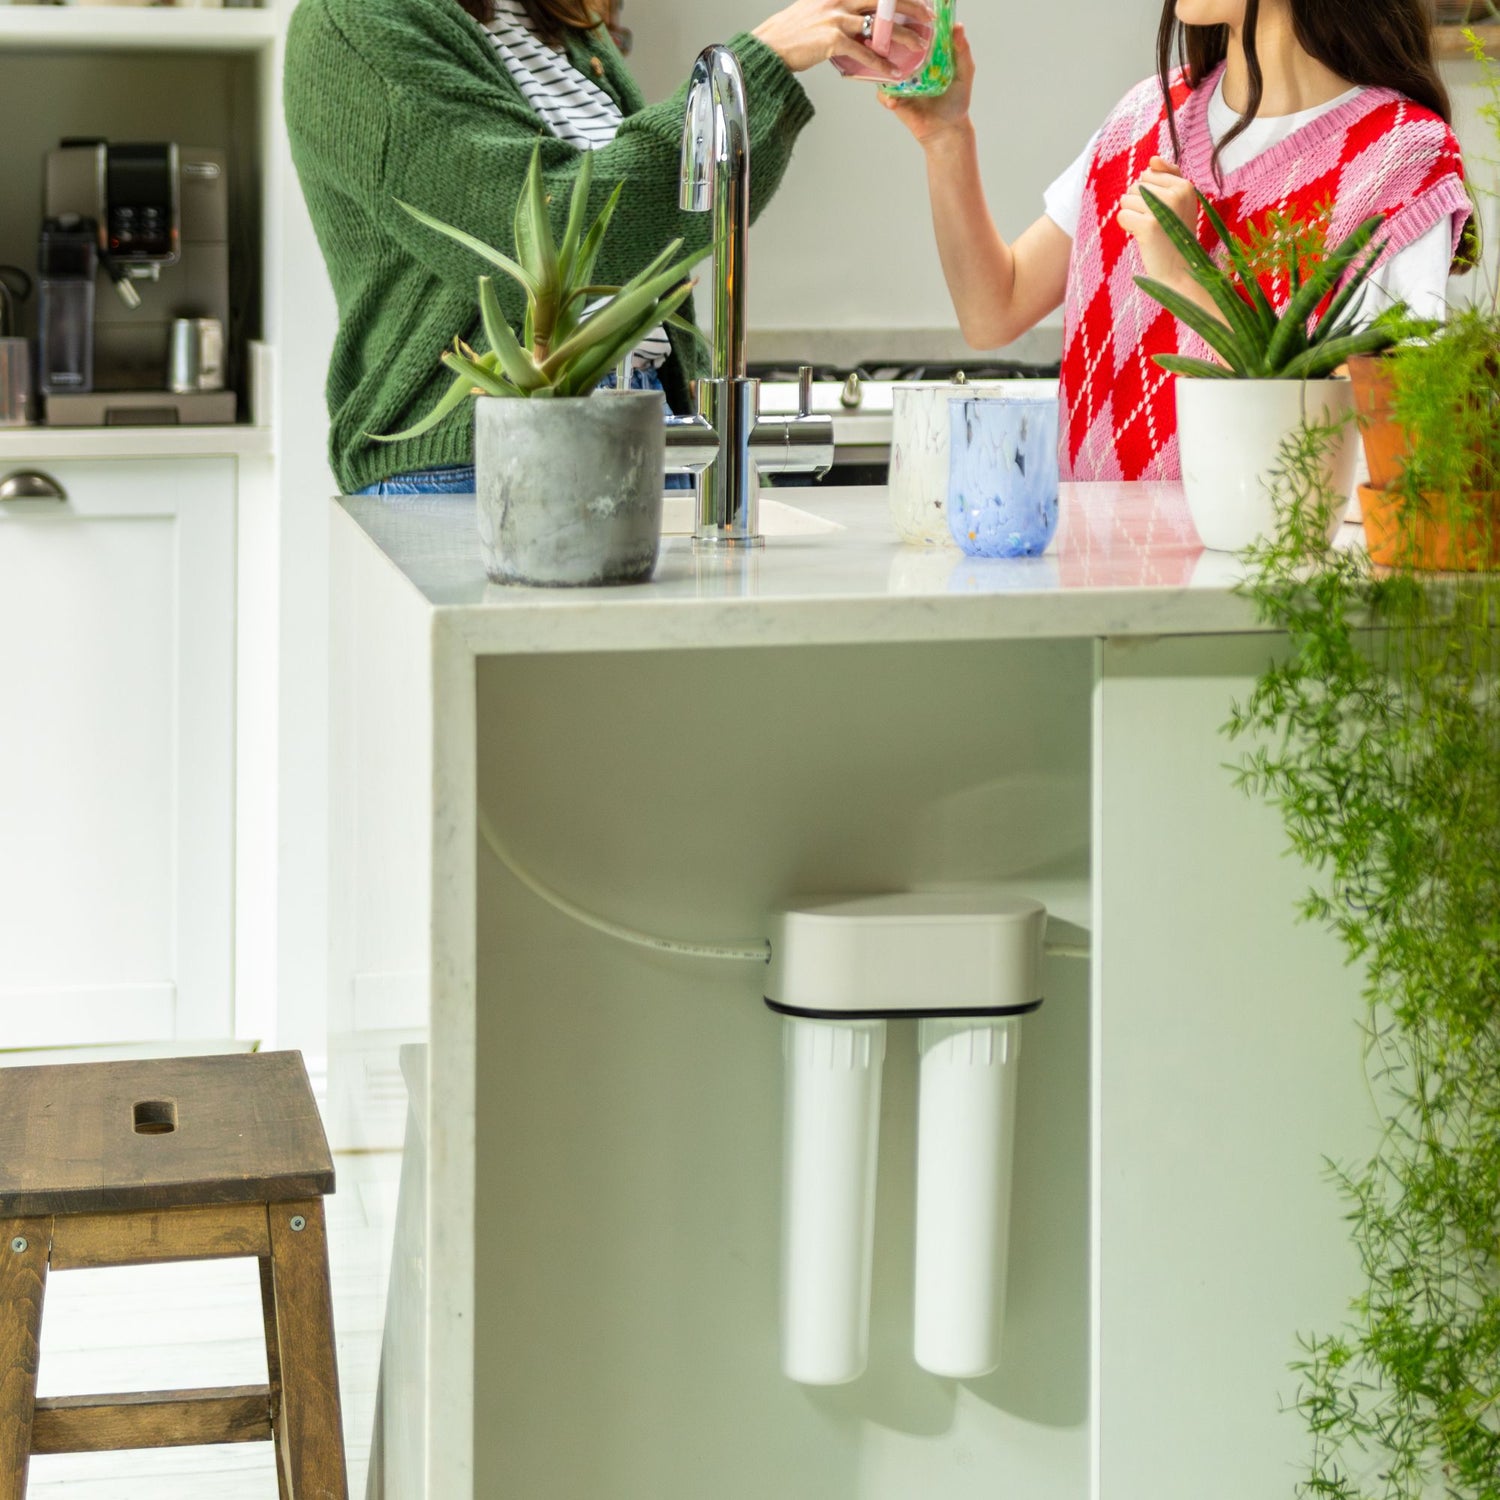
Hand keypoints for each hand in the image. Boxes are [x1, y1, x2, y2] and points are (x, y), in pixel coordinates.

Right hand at [754, 0, 929, 76]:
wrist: (769, 46)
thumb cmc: (790, 33)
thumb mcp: (815, 9)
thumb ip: (836, 8)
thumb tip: (854, 17)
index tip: (917, 0)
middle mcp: (840, 0)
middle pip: (885, 1)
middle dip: (910, 8)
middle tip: (927, 18)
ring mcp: (836, 18)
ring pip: (879, 27)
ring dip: (902, 37)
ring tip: (919, 46)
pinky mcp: (832, 40)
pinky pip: (864, 53)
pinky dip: (880, 64)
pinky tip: (892, 73)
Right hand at [878, 22, 973, 150]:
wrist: (948, 128)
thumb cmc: (957, 100)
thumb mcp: (964, 72)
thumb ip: (962, 51)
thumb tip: (958, 27)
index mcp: (925, 57)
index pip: (913, 38)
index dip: (909, 31)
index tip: (909, 29)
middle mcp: (911, 68)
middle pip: (894, 52)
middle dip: (892, 48)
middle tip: (896, 50)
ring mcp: (902, 84)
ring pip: (884, 72)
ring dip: (885, 71)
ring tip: (893, 75)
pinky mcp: (896, 101)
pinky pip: (884, 95)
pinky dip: (887, 97)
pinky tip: (894, 101)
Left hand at [1117, 156, 1200, 286]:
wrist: (1180, 271)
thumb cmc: (1175, 236)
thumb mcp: (1180, 202)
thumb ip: (1168, 177)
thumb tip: (1153, 159)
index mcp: (1185, 185)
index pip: (1148, 174)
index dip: (1149, 195)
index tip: (1163, 212)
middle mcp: (1177, 193)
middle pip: (1136, 186)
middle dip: (1139, 205)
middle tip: (1156, 224)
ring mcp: (1163, 209)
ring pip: (1126, 200)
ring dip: (1132, 217)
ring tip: (1150, 231)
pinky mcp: (1148, 226)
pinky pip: (1122, 215)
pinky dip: (1127, 227)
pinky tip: (1141, 237)